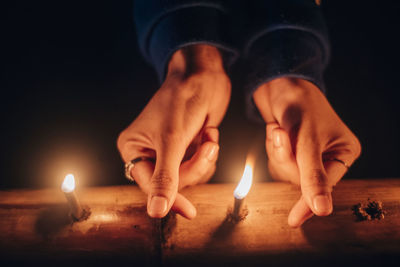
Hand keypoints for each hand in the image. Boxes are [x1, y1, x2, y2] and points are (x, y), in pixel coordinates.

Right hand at [117, 45, 230, 218]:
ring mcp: (170, 150)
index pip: (150, 185)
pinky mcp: (187, 147)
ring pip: (190, 175)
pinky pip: (201, 165)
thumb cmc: (181, 101)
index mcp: (133, 148)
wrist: (203, 76)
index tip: (188, 211)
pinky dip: (208, 152)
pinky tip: (209, 133)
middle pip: (173, 182)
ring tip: (208, 137)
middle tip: (205, 148)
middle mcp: (149, 151)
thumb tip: (156, 211)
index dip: (170, 198)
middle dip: (194, 166)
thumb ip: (165, 178)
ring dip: (204, 158)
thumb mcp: (172, 141)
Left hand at [253, 78, 360, 226]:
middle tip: (282, 136)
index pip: (325, 186)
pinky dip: (272, 147)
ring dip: (276, 151)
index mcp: (344, 152)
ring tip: (279, 129)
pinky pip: (277, 161)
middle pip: (301, 180)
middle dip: (286, 159)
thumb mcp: (308, 140)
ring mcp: (308, 153)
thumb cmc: (299, 104)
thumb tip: (322, 209)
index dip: (308, 202)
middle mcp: (328, 155)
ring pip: (286, 172)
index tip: (294, 220)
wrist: (279, 82)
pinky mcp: (291, 149)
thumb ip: (313, 175)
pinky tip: (275, 130)